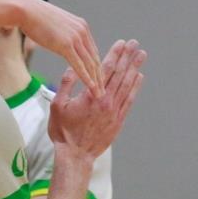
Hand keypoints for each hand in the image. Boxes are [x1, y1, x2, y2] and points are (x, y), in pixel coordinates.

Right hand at [21, 0, 102, 95]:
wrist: (25, 10)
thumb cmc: (35, 17)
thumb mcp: (56, 24)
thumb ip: (63, 33)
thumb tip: (61, 40)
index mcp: (81, 26)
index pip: (92, 50)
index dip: (97, 66)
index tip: (100, 79)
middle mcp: (82, 31)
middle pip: (95, 58)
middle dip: (101, 76)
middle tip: (104, 90)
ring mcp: (76, 38)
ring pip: (90, 63)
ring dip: (96, 80)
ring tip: (100, 94)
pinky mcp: (66, 45)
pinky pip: (79, 65)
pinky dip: (86, 78)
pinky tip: (91, 87)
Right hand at [48, 39, 145, 158]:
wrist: (75, 155)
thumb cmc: (63, 131)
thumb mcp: (56, 106)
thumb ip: (66, 85)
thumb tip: (73, 67)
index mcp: (90, 96)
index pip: (105, 70)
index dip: (114, 54)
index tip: (121, 43)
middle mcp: (105, 101)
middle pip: (119, 74)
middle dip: (127, 57)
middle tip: (135, 43)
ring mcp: (114, 111)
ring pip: (127, 84)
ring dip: (134, 68)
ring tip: (141, 55)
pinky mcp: (118, 120)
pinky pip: (130, 99)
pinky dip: (135, 87)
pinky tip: (139, 77)